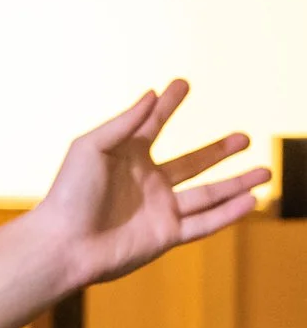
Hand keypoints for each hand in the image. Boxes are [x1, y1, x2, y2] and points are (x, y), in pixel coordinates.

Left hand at [30, 81, 268, 289]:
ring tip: (265, 171)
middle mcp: (146, 182)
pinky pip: (204, 223)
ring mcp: (158, 209)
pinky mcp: (165, 235)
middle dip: (218, 151)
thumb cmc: (68, 194)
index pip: (154, 125)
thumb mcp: (91, 147)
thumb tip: (152, 93)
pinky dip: (229, 212)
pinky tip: (252, 200)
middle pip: (192, 163)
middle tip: (244, 137)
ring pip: (207, 194)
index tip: (182, 84)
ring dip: (237, 183)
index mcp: (125, 157)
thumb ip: (125, 122)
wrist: (62, 244)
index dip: (169, 105)